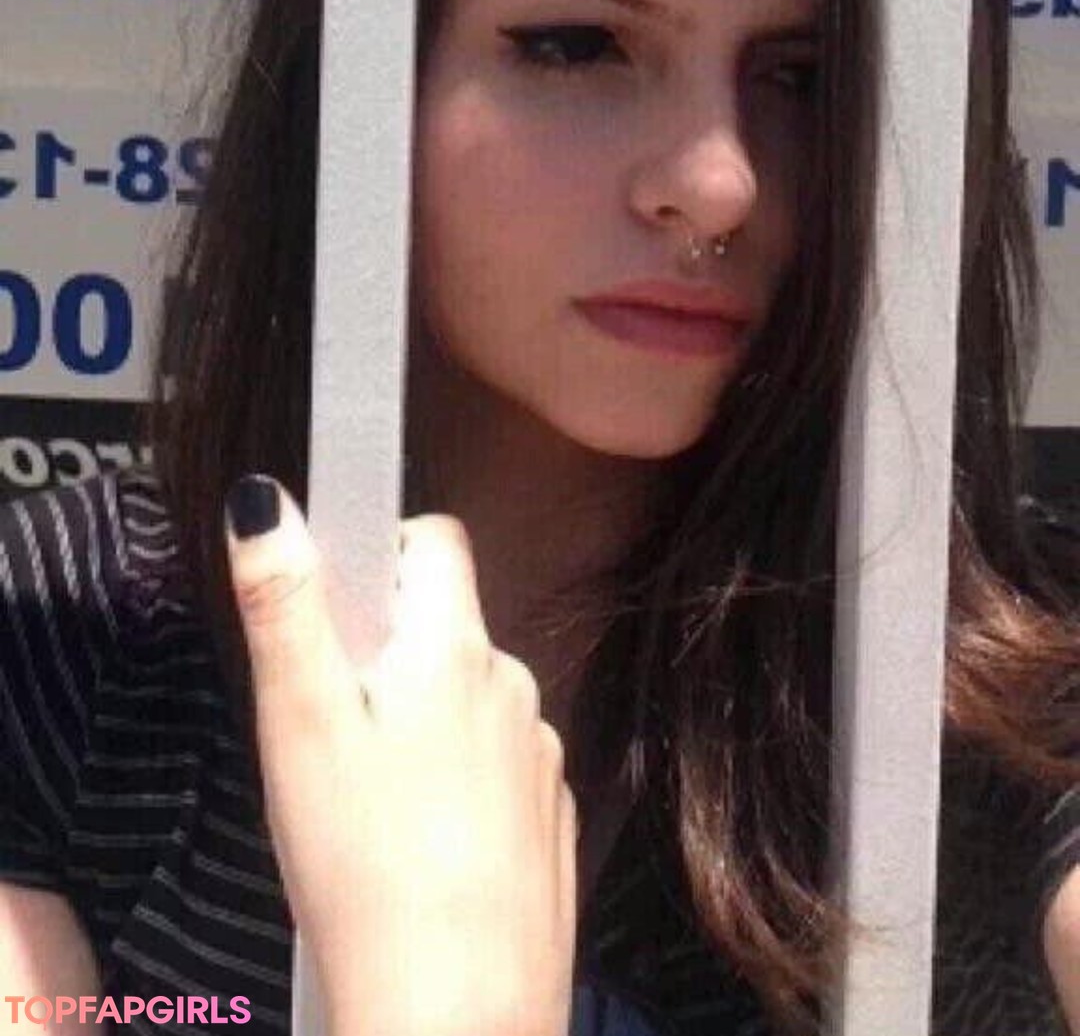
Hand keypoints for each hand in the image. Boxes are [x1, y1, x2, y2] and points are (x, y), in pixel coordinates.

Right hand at [225, 476, 577, 1035]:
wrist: (455, 1016)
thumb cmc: (368, 868)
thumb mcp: (298, 724)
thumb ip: (284, 605)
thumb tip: (266, 503)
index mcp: (455, 649)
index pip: (435, 539)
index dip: (381, 550)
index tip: (336, 605)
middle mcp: (514, 688)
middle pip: (446, 627)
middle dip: (388, 656)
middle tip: (327, 728)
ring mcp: (541, 761)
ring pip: (469, 706)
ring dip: (422, 728)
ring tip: (364, 806)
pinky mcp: (550, 828)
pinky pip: (496, 776)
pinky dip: (457, 793)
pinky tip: (413, 851)